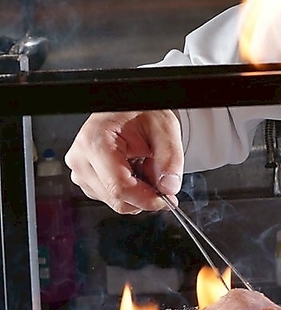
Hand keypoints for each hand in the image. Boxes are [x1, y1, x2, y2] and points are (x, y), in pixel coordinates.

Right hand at [64, 109, 183, 213]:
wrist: (126, 108)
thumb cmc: (140, 112)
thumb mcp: (164, 127)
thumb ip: (170, 157)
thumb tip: (169, 187)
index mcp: (95, 142)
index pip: (119, 186)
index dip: (146, 198)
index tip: (167, 199)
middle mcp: (81, 159)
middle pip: (116, 198)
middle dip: (144, 193)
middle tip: (159, 171)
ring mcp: (80, 171)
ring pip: (115, 201)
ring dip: (137, 191)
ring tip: (144, 163)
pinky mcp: (84, 179)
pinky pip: (111, 196)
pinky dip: (128, 189)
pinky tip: (133, 167)